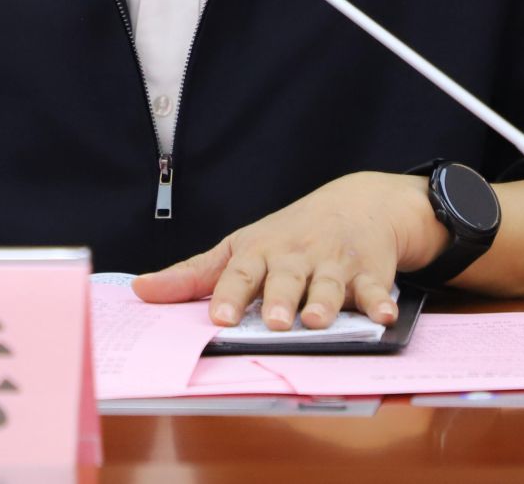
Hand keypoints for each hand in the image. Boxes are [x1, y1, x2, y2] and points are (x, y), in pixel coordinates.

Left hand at [132, 173, 439, 329]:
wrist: (359, 201)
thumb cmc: (289, 234)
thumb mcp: (240, 247)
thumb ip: (194, 275)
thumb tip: (140, 291)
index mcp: (261, 253)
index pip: (240, 273)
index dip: (229, 295)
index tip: (219, 319)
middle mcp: (296, 256)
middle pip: (285, 278)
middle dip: (278, 298)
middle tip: (272, 321)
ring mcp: (334, 262)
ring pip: (328, 283)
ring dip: (324, 301)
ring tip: (316, 320)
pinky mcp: (370, 270)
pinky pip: (375, 287)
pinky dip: (380, 300)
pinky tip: (384, 315)